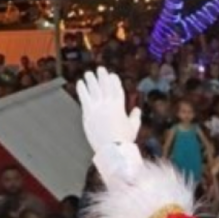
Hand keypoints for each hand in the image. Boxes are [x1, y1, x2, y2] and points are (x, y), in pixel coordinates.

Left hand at [76, 68, 142, 184]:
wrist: (112, 148)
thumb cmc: (124, 140)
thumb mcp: (133, 127)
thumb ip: (135, 117)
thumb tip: (137, 110)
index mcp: (120, 107)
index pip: (117, 90)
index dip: (114, 81)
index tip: (112, 75)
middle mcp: (109, 104)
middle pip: (105, 87)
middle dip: (103, 77)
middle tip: (100, 69)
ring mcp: (98, 108)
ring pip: (94, 90)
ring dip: (91, 80)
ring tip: (89, 73)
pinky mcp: (88, 113)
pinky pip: (84, 97)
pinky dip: (82, 89)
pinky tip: (80, 83)